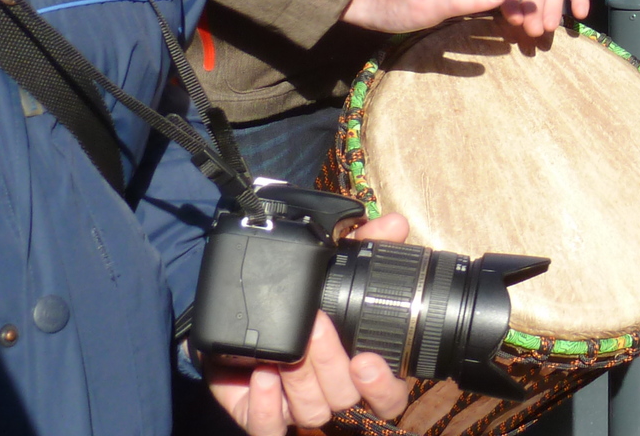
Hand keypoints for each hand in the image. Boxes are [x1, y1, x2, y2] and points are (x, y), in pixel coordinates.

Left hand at [205, 214, 412, 433]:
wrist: (245, 315)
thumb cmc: (304, 297)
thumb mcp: (335, 264)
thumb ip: (367, 242)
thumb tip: (394, 224)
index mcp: (360, 366)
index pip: (389, 396)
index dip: (383, 386)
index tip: (367, 360)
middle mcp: (333, 391)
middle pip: (344, 396)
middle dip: (330, 362)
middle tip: (318, 326)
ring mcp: (297, 407)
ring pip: (311, 410)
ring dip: (300, 378)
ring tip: (289, 347)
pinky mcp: (260, 416)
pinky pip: (268, 427)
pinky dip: (268, 405)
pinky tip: (265, 376)